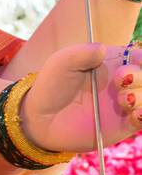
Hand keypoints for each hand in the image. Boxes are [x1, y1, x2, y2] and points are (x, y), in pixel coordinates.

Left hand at [19, 41, 141, 154]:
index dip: (141, 59)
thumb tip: (103, 49)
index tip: (130, 63)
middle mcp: (124, 82)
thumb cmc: (52, 86)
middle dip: (141, 77)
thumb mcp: (62, 62)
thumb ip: (82, 53)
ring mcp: (125, 103)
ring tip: (123, 100)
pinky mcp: (124, 124)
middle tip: (121, 81)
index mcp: (113, 62)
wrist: (41, 119)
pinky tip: (134, 114)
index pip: (140, 56)